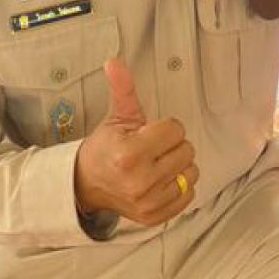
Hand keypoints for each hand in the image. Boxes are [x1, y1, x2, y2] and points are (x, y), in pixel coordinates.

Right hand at [74, 59, 198, 224]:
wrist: (87, 184)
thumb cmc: (106, 147)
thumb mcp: (117, 117)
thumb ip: (123, 88)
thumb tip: (114, 61)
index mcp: (130, 153)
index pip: (176, 129)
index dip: (164, 127)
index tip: (148, 132)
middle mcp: (140, 180)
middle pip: (187, 150)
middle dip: (172, 145)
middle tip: (152, 148)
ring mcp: (148, 202)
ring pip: (191, 172)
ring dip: (179, 165)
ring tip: (158, 164)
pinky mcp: (154, 217)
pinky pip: (189, 195)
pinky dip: (179, 186)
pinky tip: (161, 180)